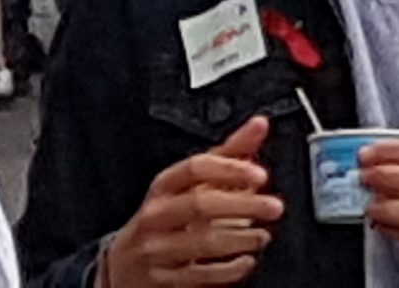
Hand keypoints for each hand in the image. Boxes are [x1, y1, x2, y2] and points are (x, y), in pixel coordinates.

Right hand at [106, 116, 282, 287]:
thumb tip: (259, 125)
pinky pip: (198, 276)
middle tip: (274, 207)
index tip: (261, 175)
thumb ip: (228, 154)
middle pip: (200, 204)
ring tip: (263, 236)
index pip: (196, 168)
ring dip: (241, 239)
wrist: (124, 263)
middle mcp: (156, 215)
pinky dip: (228, 270)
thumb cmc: (167, 215)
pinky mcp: (160, 280)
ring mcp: (155, 249)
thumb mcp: (191, 182)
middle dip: (243, 205)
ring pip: (201, 242)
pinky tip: (246, 261)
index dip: (230, 169)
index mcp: (165, 186)